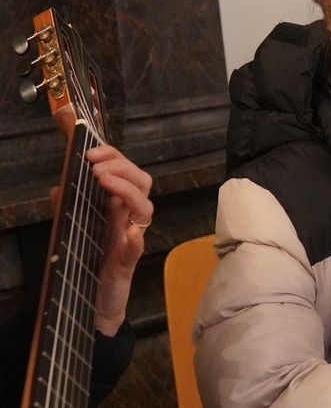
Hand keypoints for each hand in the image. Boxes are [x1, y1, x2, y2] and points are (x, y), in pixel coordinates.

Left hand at [82, 145, 153, 335]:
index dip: (114, 157)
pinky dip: (135, 238)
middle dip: (123, 168)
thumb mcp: (72, 229)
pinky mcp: (127, 263)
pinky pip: (136, 249)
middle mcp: (127, 218)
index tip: (91, 152)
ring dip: (127, 191)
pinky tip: (130, 231)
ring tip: (106, 182)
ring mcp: (130, 239)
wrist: (93, 304)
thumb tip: (60, 185)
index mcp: (115, 207)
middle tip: (98, 167)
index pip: (125, 172)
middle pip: (142, 183)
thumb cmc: (88, 263)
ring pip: (144, 209)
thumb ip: (67, 207)